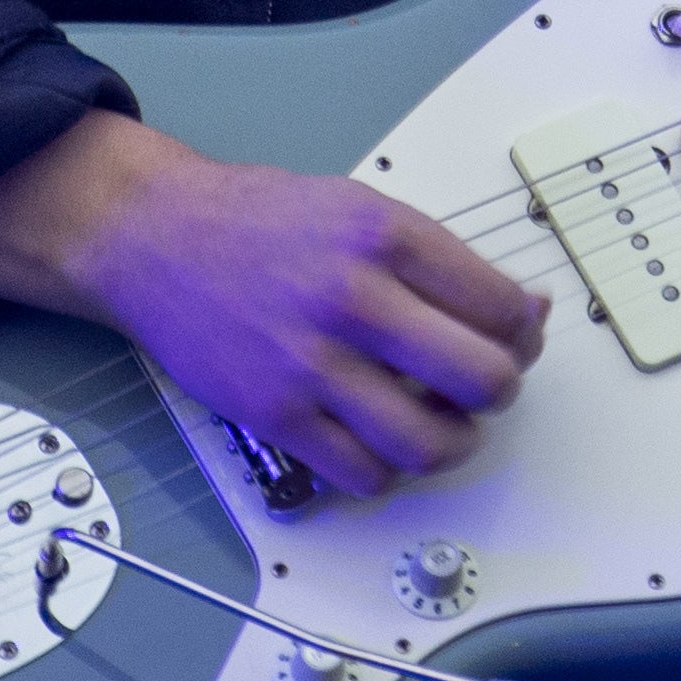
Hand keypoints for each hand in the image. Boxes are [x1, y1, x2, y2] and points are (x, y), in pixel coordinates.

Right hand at [0, 111, 549, 493]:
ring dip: (453, 443)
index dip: (524, 332)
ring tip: (441, 424)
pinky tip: (380, 441)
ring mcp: (312, 362)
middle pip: (484, 379)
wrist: (156, 237)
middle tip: (483, 385)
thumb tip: (522, 310)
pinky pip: (364, 473)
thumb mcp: (361, 207)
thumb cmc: (259, 222)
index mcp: (387, 234)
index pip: (502, 307)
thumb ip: (439, 260)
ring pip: (431, 442)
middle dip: (501, 391)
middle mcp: (355, 297)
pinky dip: (387, 469)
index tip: (515, 337)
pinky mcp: (275, 413)